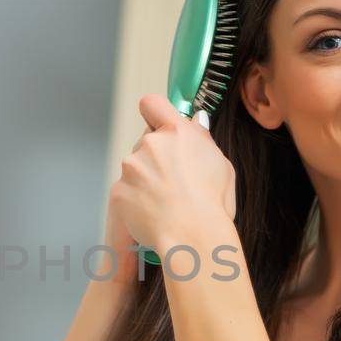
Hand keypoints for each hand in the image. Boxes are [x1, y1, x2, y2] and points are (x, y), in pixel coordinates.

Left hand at [108, 94, 235, 257]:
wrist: (192, 236)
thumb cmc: (212, 205)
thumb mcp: (221, 165)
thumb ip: (203, 140)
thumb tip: (196, 123)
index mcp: (177, 133)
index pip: (152, 104)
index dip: (154, 112)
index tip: (159, 122)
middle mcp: (150, 144)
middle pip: (146, 142)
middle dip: (156, 156)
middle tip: (174, 179)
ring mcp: (131, 168)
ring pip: (136, 168)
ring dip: (146, 179)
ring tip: (168, 202)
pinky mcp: (119, 190)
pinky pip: (127, 191)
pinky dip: (137, 200)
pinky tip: (155, 213)